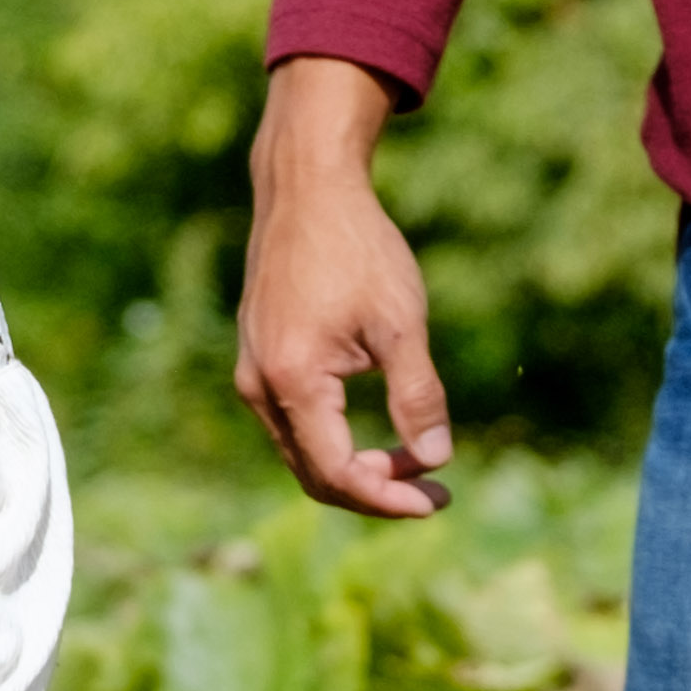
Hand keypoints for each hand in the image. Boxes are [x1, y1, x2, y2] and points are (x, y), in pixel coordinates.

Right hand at [235, 57, 457, 517]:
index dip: (390, 500)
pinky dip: (336, 443)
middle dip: (376, 492)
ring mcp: (252, 374)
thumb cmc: (357, 249)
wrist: (306, 190)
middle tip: (435, 490)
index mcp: (293, 381)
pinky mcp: (257, 360)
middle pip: (314, 476)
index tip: (438, 500)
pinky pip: (294, 426)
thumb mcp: (402, 323)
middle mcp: (260, 387)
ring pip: (302, 454)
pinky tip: (377, 430)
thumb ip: (418, 397)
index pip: (338, 473)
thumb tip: (437, 460)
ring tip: (415, 460)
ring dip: (357, 469)